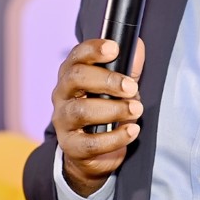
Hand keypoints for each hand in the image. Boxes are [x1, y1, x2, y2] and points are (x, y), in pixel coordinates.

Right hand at [52, 38, 144, 197]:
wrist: (91, 153)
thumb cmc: (104, 111)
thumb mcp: (117, 87)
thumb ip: (127, 67)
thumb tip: (138, 46)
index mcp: (71, 74)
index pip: (77, 56)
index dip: (93, 49)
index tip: (114, 49)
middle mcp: (62, 94)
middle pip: (76, 78)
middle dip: (107, 80)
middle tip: (131, 87)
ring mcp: (63, 120)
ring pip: (81, 111)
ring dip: (114, 109)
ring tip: (136, 110)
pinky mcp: (71, 146)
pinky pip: (90, 143)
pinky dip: (115, 137)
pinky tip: (132, 130)